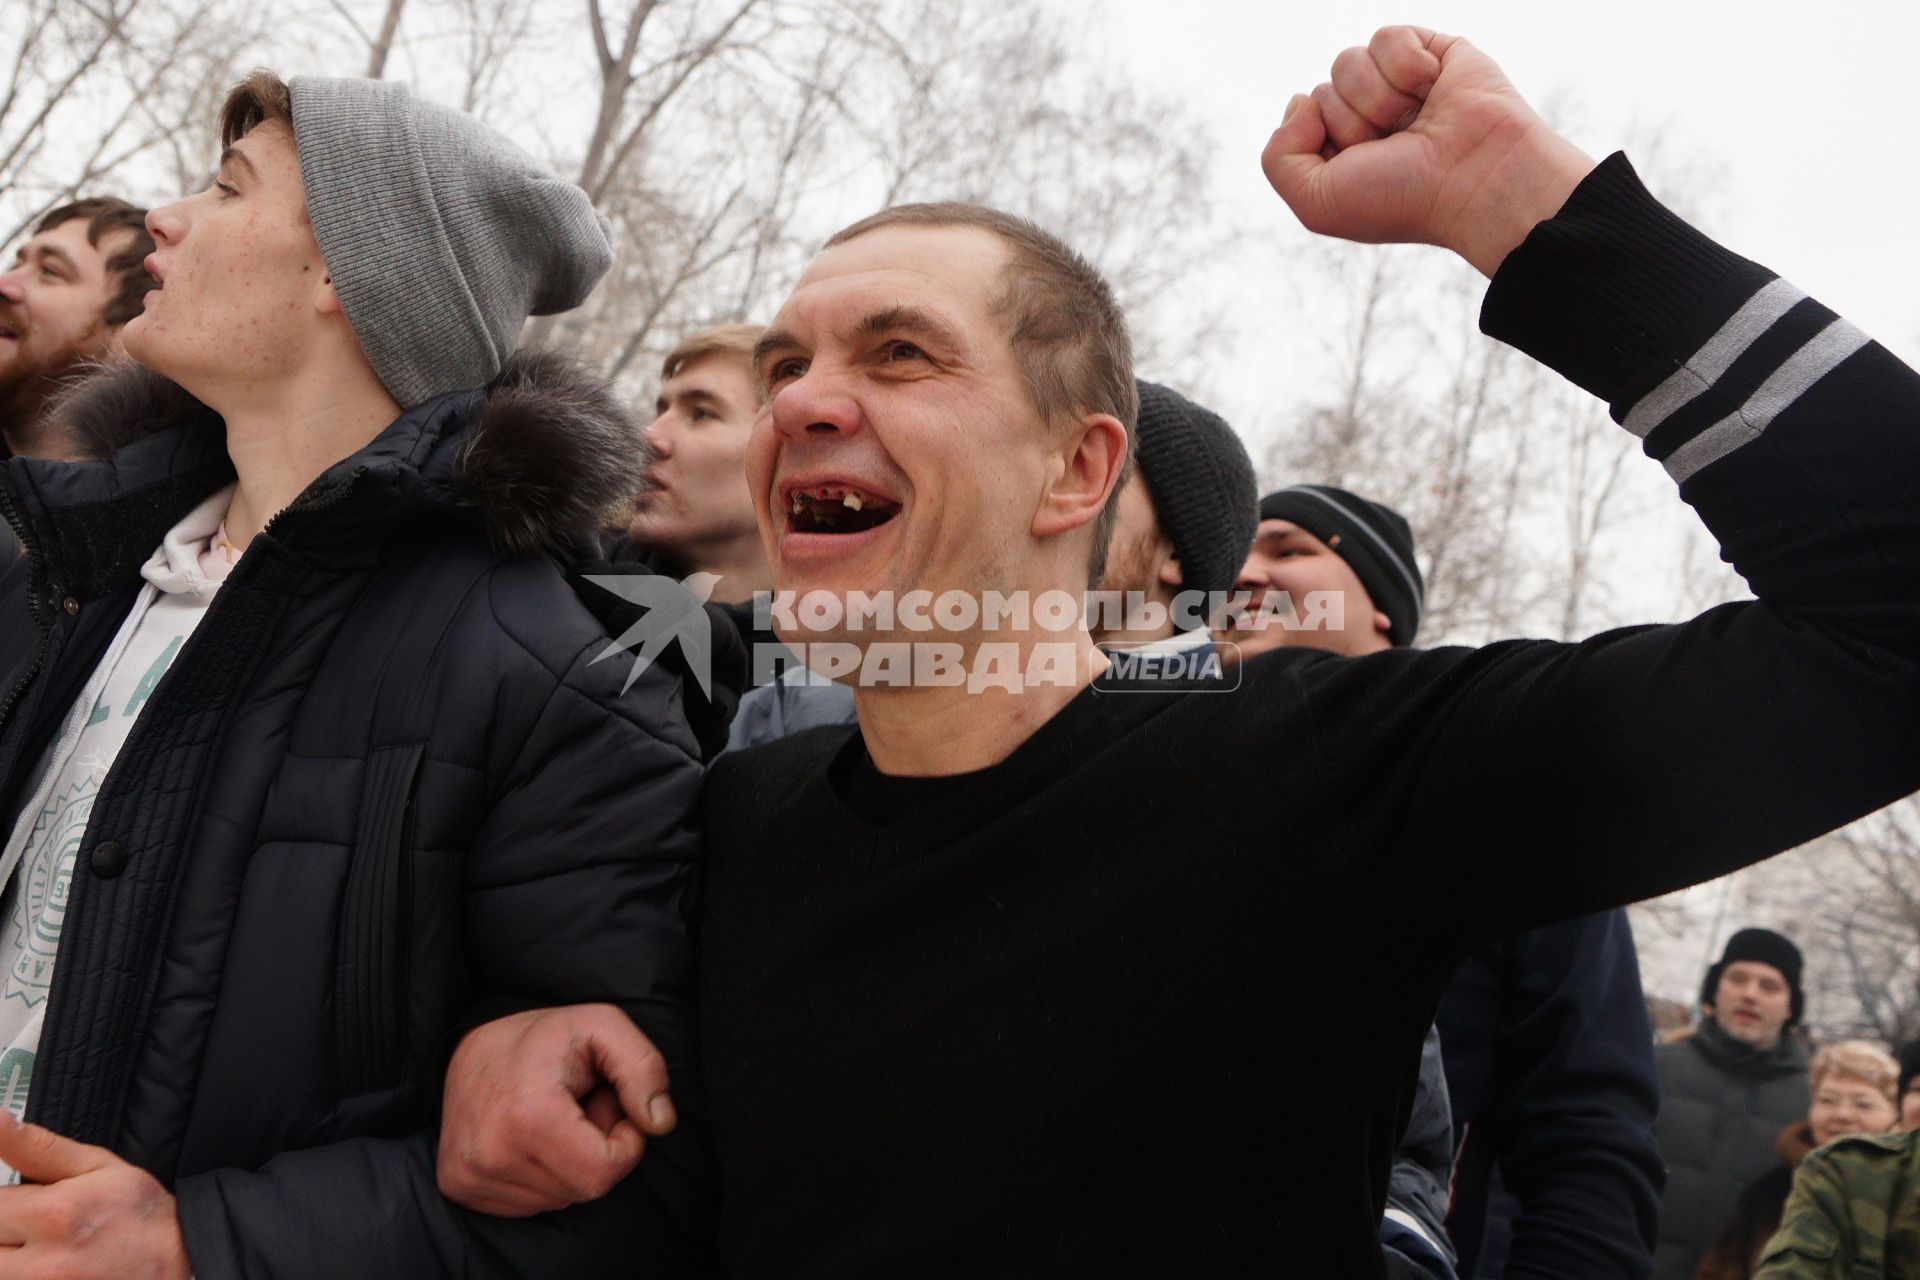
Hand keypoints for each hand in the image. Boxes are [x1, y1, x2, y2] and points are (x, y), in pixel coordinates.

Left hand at [0, 1110, 189, 1278]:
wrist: (177, 1260)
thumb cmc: (138, 1213)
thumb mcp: (96, 1165)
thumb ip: (37, 1147)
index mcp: (52, 1215)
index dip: (6, 1201)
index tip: (24, 1203)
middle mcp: (41, 1264)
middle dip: (6, 1229)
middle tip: (32, 1225)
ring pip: (0, 1268)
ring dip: (10, 1255)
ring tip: (35, 1247)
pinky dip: (23, 1272)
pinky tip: (43, 1264)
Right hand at [438, 1003, 675, 1216]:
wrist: (470, 1047)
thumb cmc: (545, 1037)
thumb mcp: (602, 1026)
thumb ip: (644, 1068)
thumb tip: (661, 1123)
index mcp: (528, 1117)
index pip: (603, 1172)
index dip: (625, 1142)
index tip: (611, 1103)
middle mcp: (491, 1156)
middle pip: (584, 1188)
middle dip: (597, 1149)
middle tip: (579, 1106)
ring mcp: (470, 1177)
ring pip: (560, 1198)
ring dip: (570, 1162)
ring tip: (554, 1118)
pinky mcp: (460, 1187)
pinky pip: (530, 1204)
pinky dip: (543, 1174)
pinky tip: (530, 1136)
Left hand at [1261, 26, 1595, 275]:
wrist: (1475, 179)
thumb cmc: (1400, 198)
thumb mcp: (1315, 202)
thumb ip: (1277, 157)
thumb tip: (1299, 99)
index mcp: (1344, 153)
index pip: (1301, 119)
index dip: (1323, 141)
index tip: (1362, 166)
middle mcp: (1370, 118)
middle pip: (1323, 90)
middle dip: (1352, 120)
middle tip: (1395, 146)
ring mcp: (1401, 85)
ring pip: (1347, 61)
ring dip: (1378, 97)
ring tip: (1415, 121)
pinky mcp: (1432, 52)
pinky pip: (1386, 37)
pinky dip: (1406, 66)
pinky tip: (1432, 88)